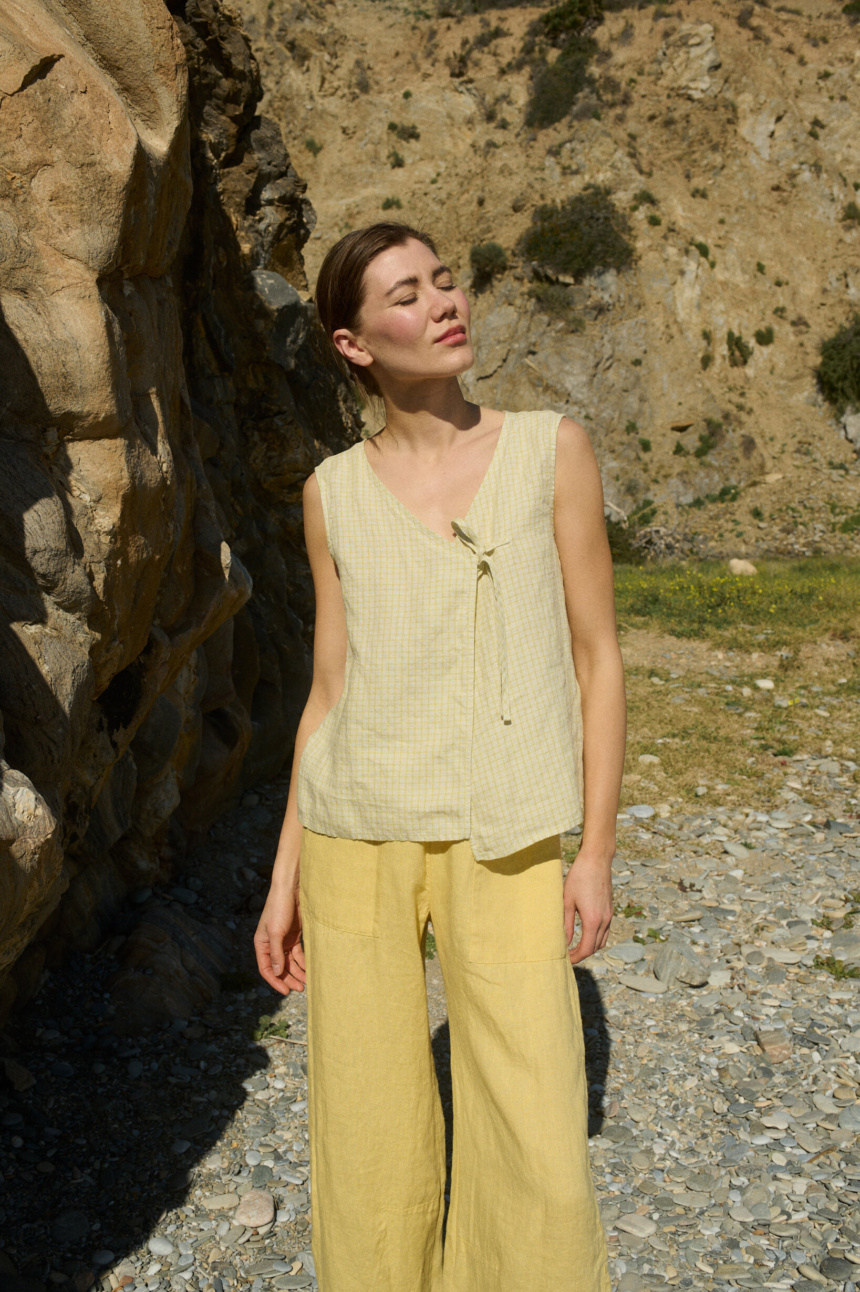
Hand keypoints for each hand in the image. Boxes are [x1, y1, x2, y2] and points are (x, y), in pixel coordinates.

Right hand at [254, 882, 305, 995]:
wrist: (291, 889)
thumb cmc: (279, 908)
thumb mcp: (276, 931)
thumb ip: (276, 953)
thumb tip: (277, 973)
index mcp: (261, 944)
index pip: (266, 969)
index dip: (275, 981)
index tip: (286, 991)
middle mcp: (271, 944)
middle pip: (279, 967)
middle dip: (289, 979)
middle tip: (300, 989)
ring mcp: (283, 940)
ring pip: (290, 962)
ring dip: (297, 972)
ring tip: (307, 983)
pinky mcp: (294, 936)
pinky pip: (298, 954)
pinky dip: (303, 962)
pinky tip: (309, 969)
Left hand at [563, 848, 612, 963]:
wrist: (596, 859)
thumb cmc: (579, 877)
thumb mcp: (567, 901)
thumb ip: (566, 924)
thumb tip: (565, 942)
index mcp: (593, 920)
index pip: (587, 949)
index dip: (576, 957)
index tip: (566, 960)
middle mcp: (605, 920)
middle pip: (596, 947)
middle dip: (582, 954)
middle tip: (568, 954)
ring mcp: (609, 914)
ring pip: (602, 940)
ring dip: (590, 946)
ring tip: (575, 946)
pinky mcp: (610, 909)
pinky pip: (605, 930)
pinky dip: (596, 936)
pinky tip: (584, 932)